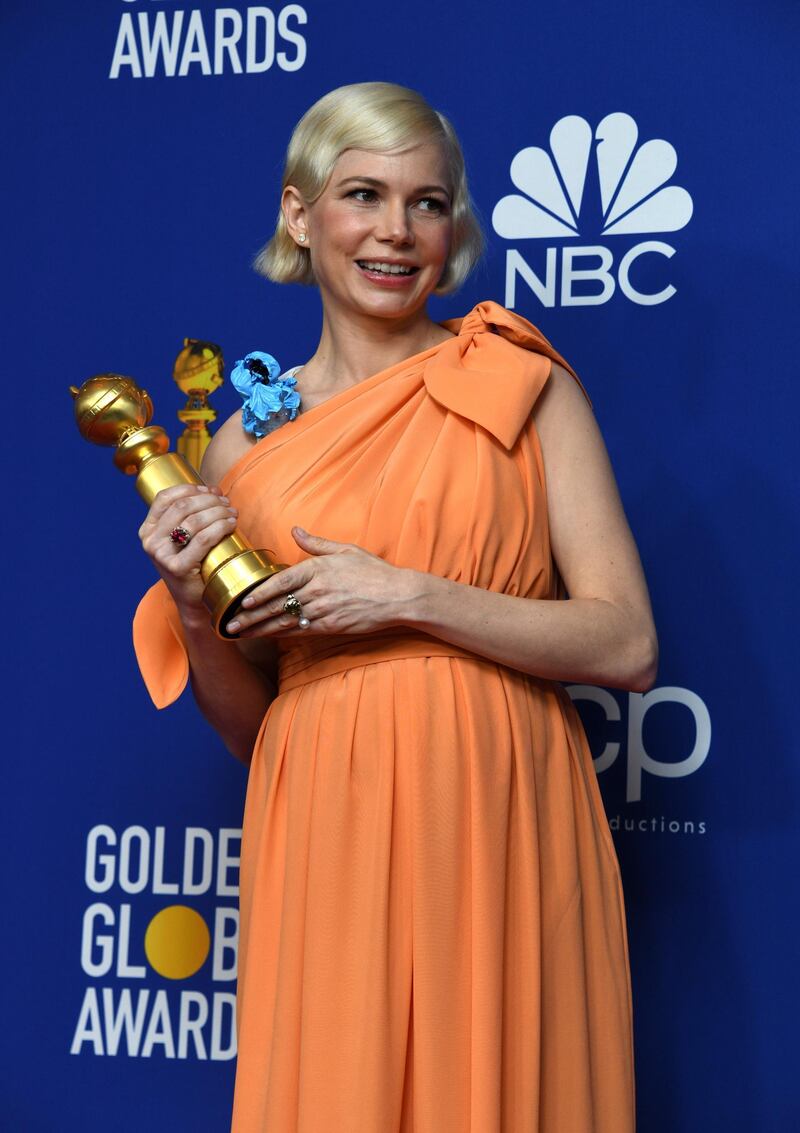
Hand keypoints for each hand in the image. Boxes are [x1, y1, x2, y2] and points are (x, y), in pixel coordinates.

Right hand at [138, 484, 238, 613]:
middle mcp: (150, 541)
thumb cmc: (194, 565)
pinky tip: (231, 524)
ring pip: (194, 520)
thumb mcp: (183, 538)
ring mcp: (161, 555)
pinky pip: (204, 539)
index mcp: (148, 530)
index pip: (165, 498)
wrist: (194, 600)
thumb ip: (189, 515)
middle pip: (183, 507)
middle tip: (226, 502)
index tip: (210, 489)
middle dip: (209, 500)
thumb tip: (213, 489)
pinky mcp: (177, 567)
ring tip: (232, 512)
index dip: (190, 489)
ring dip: (218, 511)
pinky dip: (221, 527)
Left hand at [227, 527, 409, 637]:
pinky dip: (282, 634)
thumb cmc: (373, 571)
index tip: (241, 601)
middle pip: (278, 605)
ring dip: (261, 629)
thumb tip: (295, 530)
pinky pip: (301, 631)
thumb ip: (316, 543)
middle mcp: (317, 591)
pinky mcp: (331, 626)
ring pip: (285, 622)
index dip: (259, 593)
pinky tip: (267, 637)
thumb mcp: (345, 550)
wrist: (398, 595)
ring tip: (241, 634)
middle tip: (229, 623)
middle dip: (251, 616)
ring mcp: (324, 610)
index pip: (280, 581)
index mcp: (318, 569)